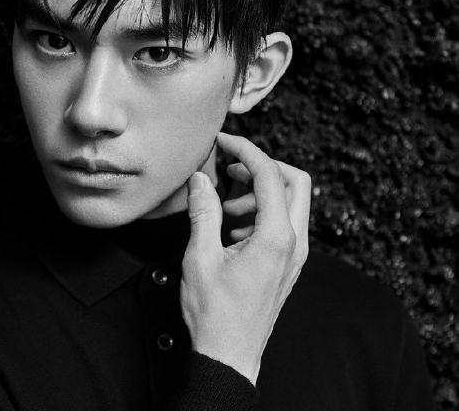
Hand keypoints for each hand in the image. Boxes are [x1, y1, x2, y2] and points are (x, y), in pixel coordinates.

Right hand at [180, 132, 310, 386]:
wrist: (230, 355)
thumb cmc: (214, 312)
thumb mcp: (200, 256)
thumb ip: (203, 211)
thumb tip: (201, 178)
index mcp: (276, 237)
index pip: (270, 175)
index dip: (246, 151)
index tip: (224, 142)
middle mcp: (295, 242)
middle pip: (295, 181)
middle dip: (262, 168)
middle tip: (229, 171)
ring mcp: (295, 254)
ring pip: (291, 201)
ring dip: (260, 192)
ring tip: (225, 206)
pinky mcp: (288, 262)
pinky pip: (284, 222)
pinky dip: (261, 211)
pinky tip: (232, 227)